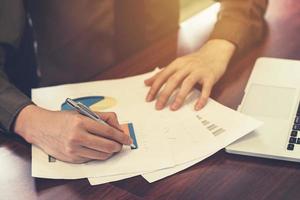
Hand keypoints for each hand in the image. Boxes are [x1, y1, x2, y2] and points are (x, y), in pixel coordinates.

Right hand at [13, 105, 131, 162]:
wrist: (40, 127)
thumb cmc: (63, 118)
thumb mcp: (83, 112)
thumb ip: (103, 118)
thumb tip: (119, 128)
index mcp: (81, 122)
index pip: (108, 132)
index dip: (121, 136)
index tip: (128, 139)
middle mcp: (77, 137)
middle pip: (107, 146)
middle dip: (118, 146)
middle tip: (121, 144)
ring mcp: (73, 150)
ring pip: (101, 155)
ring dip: (110, 152)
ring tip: (111, 146)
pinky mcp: (71, 159)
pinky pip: (92, 159)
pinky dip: (98, 155)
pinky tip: (97, 149)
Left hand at [145, 39, 235, 110]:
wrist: (216, 52)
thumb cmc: (194, 61)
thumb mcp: (177, 65)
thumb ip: (162, 73)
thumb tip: (146, 82)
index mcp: (177, 63)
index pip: (163, 76)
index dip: (155, 88)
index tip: (149, 99)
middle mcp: (187, 66)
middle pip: (173, 81)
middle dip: (164, 94)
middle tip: (158, 107)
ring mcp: (199, 71)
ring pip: (187, 84)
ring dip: (180, 97)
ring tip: (173, 108)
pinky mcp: (210, 77)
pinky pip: (206, 89)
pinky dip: (201, 99)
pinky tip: (197, 107)